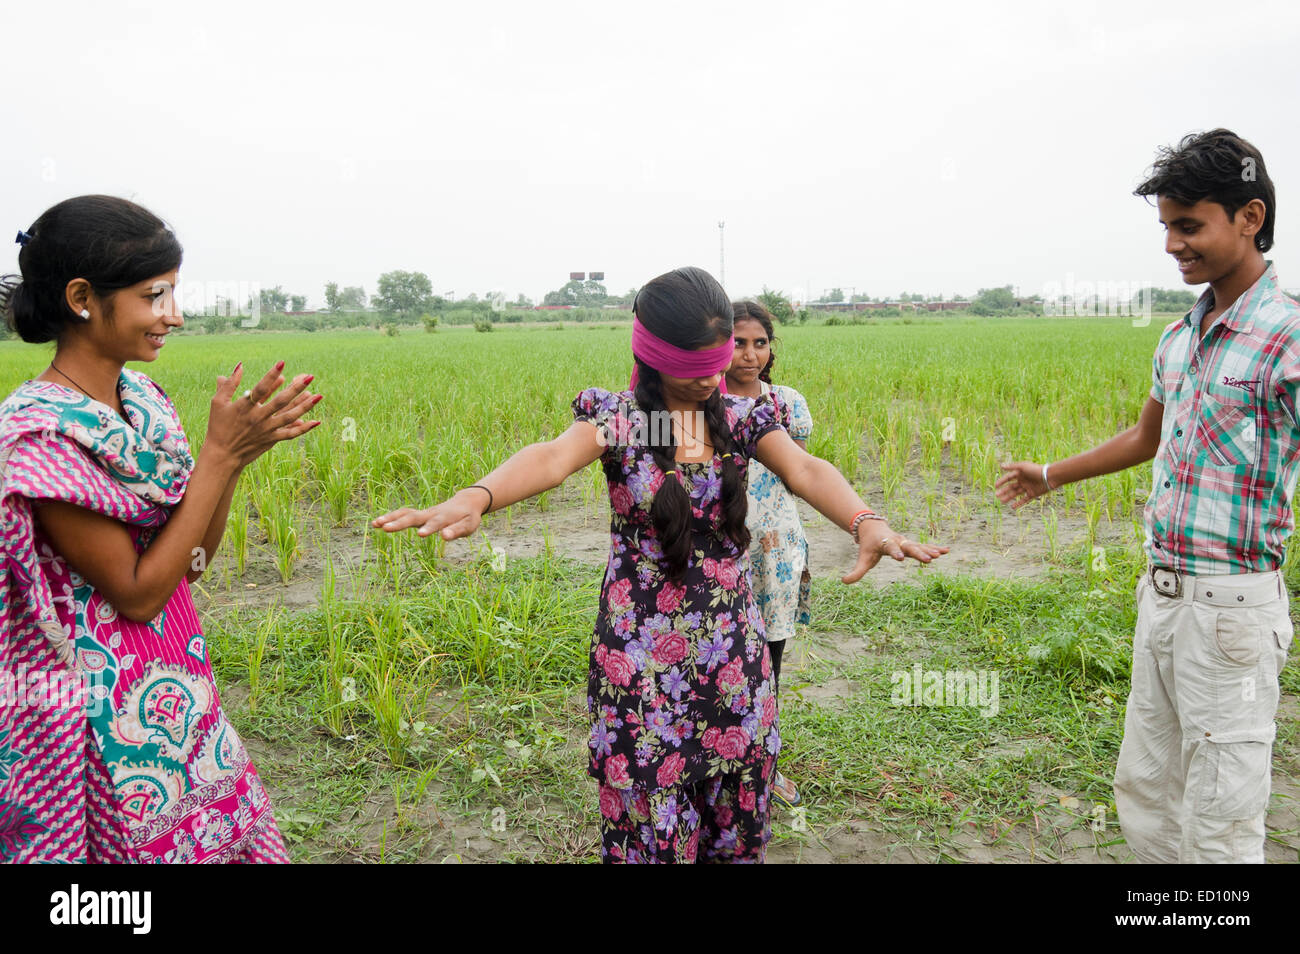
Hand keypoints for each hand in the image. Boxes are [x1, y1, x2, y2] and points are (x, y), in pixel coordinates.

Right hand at [207, 362, 320, 467]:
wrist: (222, 455)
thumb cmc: (218, 426)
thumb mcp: (218, 403)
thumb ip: (229, 384)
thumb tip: (240, 366)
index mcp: (244, 407)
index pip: (260, 388)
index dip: (271, 375)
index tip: (282, 363)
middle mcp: (258, 418)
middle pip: (281, 401)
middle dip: (297, 388)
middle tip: (310, 377)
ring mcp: (267, 430)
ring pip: (290, 417)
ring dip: (305, 406)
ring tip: (318, 396)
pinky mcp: (272, 439)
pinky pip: (291, 434)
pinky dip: (304, 428)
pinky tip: (316, 421)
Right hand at [371, 491, 485, 539]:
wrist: (466, 502)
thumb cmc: (469, 517)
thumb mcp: (469, 526)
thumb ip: (457, 531)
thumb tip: (444, 536)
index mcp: (445, 518)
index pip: (436, 524)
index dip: (429, 528)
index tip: (420, 534)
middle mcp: (431, 513)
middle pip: (414, 517)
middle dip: (399, 523)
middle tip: (385, 528)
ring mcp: (424, 513)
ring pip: (405, 513)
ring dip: (390, 518)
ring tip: (375, 524)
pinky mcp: (420, 514)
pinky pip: (404, 513)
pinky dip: (391, 516)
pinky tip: (378, 523)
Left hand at [842, 523, 947, 583]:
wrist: (873, 528)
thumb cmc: (868, 546)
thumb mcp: (862, 558)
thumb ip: (856, 572)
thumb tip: (844, 581)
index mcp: (885, 544)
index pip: (891, 549)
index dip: (895, 553)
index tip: (901, 558)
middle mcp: (898, 541)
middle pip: (909, 546)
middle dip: (918, 552)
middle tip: (928, 559)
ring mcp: (906, 541)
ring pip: (919, 545)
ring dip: (930, 550)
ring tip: (941, 555)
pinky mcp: (911, 543)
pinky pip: (924, 545)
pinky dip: (934, 547)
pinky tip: (946, 550)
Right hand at [995, 461, 1050, 509]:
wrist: (1049, 477)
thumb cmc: (1036, 470)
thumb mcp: (1023, 466)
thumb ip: (1012, 467)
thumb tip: (1001, 465)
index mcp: (1020, 474)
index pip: (1008, 478)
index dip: (1002, 481)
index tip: (995, 486)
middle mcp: (1023, 481)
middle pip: (1011, 487)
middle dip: (1004, 491)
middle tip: (996, 495)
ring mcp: (1027, 488)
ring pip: (1016, 494)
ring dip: (1008, 497)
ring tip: (1002, 501)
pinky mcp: (1033, 494)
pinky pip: (1024, 500)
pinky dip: (1018, 503)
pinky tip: (1012, 507)